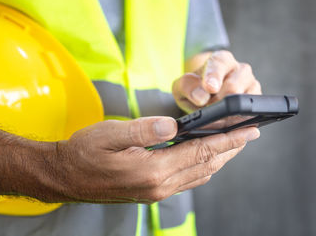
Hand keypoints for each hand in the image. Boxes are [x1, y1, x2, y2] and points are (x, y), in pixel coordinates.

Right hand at [48, 117, 259, 203]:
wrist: (64, 178)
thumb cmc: (83, 153)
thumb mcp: (110, 133)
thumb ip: (144, 128)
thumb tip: (173, 123)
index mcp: (153, 170)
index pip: (201, 151)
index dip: (228, 140)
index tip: (249, 130)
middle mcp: (160, 186)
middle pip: (206, 164)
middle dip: (231, 148)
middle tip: (251, 133)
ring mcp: (157, 192)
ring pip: (200, 174)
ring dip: (220, 158)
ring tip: (235, 144)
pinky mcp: (152, 192)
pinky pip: (188, 180)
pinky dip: (204, 167)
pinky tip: (208, 158)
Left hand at [173, 50, 261, 112]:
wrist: (204, 100)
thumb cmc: (194, 90)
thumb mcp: (182, 86)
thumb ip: (187, 86)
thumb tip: (201, 97)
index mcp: (222, 60)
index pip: (220, 64)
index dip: (214, 76)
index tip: (209, 88)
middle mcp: (240, 70)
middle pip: (233, 86)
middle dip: (217, 102)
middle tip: (206, 110)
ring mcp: (251, 85)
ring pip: (244, 100)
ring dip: (227, 113)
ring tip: (214, 117)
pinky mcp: (256, 102)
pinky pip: (250, 112)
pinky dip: (236, 120)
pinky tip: (226, 122)